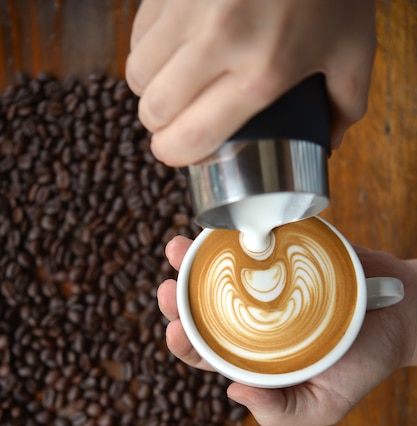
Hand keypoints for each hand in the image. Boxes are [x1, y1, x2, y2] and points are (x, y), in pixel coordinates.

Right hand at [126, 0, 375, 165]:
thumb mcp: (354, 50)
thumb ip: (345, 104)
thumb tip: (330, 142)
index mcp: (260, 74)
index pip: (189, 137)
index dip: (175, 155)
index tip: (181, 153)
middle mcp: (216, 44)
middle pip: (153, 111)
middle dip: (161, 125)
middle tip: (179, 122)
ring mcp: (188, 8)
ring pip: (136, 73)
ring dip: (150, 89)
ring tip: (174, 86)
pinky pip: (137, 33)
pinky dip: (148, 50)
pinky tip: (171, 49)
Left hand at [157, 235, 416, 425]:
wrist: (403, 313)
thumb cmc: (363, 362)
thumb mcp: (325, 403)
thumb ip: (282, 410)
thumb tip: (233, 392)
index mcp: (253, 355)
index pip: (207, 352)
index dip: (184, 343)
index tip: (177, 329)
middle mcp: (253, 317)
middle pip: (202, 310)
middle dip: (177, 302)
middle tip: (168, 290)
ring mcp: (265, 283)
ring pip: (218, 274)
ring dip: (192, 263)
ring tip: (177, 250)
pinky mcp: (283, 252)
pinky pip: (251, 242)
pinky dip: (231, 235)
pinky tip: (215, 230)